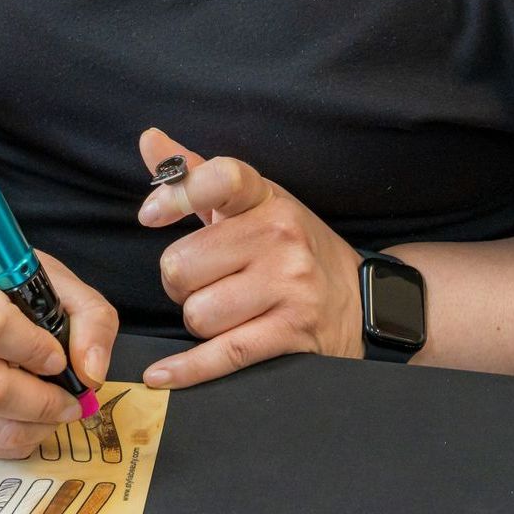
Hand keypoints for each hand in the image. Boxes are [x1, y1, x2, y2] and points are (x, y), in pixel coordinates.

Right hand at [0, 244, 118, 457]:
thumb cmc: (1, 283)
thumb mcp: (55, 280)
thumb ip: (90, 318)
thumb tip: (92, 374)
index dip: (33, 350)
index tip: (58, 357)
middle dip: (41, 404)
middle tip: (71, 401)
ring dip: (32, 428)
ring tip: (56, 411)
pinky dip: (12, 440)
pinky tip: (30, 420)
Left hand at [137, 128, 364, 387]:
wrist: (364, 299)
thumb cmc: (292, 247)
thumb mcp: (254, 203)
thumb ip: (196, 174)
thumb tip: (149, 139)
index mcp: (267, 198)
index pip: (220, 178)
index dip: (176, 195)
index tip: (150, 215)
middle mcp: (280, 236)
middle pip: (183, 265)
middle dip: (181, 282)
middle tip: (203, 280)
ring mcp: (289, 286)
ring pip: (197, 313)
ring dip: (199, 320)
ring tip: (223, 310)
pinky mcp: (293, 333)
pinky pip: (222, 354)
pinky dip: (187, 370)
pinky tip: (163, 374)